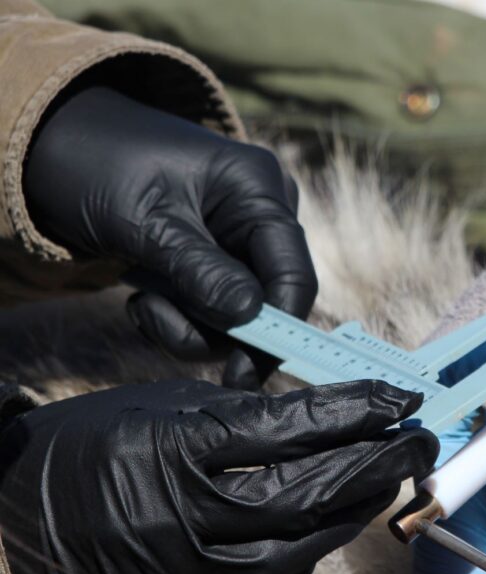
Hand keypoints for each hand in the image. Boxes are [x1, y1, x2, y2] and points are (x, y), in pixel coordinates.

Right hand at [0, 380, 437, 573]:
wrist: (9, 525)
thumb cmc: (90, 448)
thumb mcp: (161, 407)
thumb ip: (241, 418)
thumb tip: (327, 420)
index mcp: (173, 449)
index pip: (288, 430)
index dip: (354, 413)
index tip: (400, 399)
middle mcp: (182, 518)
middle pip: (307, 493)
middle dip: (375, 464)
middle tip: (418, 442)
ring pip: (299, 550)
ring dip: (351, 513)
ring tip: (385, 481)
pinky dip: (305, 558)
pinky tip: (328, 530)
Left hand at [23, 86, 315, 388]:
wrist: (55, 151)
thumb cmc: (98, 166)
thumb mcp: (145, 222)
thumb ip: (199, 271)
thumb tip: (249, 317)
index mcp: (260, 190)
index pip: (293, 274)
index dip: (276, 328)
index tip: (240, 373)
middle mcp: (262, 215)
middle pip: (268, 302)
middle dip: (214, 328)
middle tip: (154, 322)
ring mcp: (240, 241)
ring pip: (239, 317)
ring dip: (188, 326)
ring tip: (140, 304)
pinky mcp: (217, 263)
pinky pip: (215, 312)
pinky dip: (179, 318)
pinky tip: (144, 298)